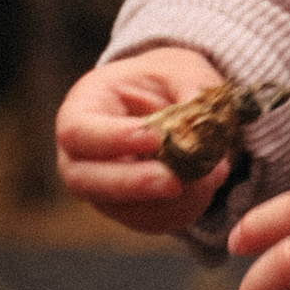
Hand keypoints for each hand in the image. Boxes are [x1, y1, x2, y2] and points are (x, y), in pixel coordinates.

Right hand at [54, 44, 242, 235]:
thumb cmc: (162, 81)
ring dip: (168, 201)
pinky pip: (148, 221)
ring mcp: (99, 188)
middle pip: (86, 181)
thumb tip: (201, 112)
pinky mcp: (126, 209)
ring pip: (121, 209)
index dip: (113, 139)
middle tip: (173, 182)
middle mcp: (79, 155)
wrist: (165, 105)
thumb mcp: (179, 68)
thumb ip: (192, 86)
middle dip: (133, 184)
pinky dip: (181, 210)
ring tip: (210, 175)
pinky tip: (206, 185)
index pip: (79, 132)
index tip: (154, 138)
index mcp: (81, 109)